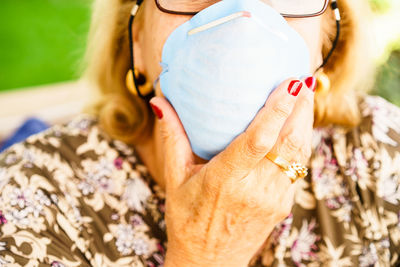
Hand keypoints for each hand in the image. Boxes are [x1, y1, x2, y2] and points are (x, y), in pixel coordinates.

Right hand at [150, 77, 315, 266]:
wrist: (209, 262)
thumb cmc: (187, 220)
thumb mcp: (175, 178)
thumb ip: (172, 137)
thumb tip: (161, 101)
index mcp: (225, 180)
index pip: (258, 140)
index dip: (277, 110)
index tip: (290, 83)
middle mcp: (254, 189)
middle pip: (289, 142)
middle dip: (301, 108)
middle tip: (304, 78)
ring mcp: (273, 199)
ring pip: (300, 154)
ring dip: (306, 122)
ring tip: (306, 94)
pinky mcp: (283, 205)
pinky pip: (297, 167)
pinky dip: (300, 142)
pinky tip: (297, 125)